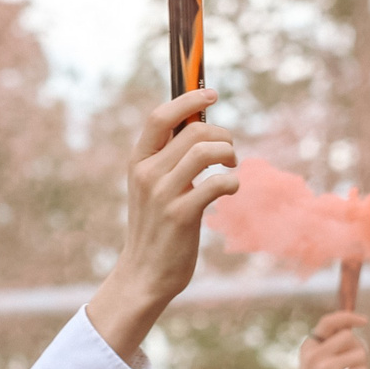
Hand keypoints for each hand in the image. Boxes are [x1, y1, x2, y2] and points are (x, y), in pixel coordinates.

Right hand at [84, 88, 237, 361]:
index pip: (160, 116)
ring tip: (231, 168)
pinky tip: (230, 190)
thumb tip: (200, 126)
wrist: (144, 275)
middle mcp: (146, 174)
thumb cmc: (156, 228)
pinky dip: (231, 182)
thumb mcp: (153, 188)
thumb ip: (169, 159)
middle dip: (221, 134)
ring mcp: (162, 195)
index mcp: (137, 162)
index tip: (211, 93)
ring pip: (205, 151)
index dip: (188, 99)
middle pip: (192, 131)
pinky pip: (217, 183)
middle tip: (229, 152)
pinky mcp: (180, 216)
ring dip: (228, 154)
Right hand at [253, 311, 369, 368]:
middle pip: (351, 337)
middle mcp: (314, 355)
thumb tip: (351, 331)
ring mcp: (325, 368)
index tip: (363, 320)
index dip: (348, 317)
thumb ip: (327, 352)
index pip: (329, 322)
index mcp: (307, 350)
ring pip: (361, 354)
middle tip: (351, 368)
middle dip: (358, 351)